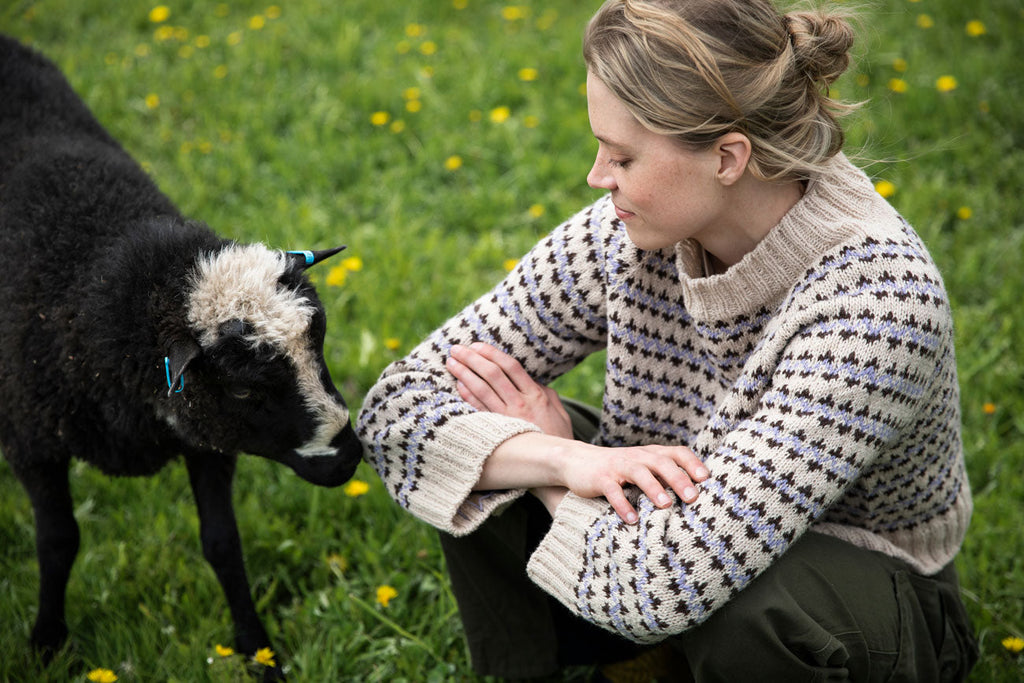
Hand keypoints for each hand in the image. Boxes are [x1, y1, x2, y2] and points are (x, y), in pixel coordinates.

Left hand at [446, 342, 572, 438]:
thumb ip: (545, 392)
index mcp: (535, 395)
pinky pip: (479, 409)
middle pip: (492, 374)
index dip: (492, 354)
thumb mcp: (559, 410)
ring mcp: (507, 418)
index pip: (510, 367)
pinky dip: (468, 395)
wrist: (554, 465)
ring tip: (451, 363)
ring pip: (482, 390)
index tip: (477, 345)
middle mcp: (520, 404)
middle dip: (472, 359)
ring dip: (465, 374)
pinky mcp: (498, 431)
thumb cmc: (557, 437)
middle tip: (456, 349)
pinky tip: (458, 385)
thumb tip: (532, 380)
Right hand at [481, 432, 709, 523]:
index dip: (692, 463)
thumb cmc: (619, 470)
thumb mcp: (643, 468)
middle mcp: (637, 457)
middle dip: (678, 479)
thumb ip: (665, 476)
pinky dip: (623, 505)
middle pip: (660, 463)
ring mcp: (618, 466)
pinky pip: (613, 491)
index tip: (706, 479)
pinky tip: (632, 520)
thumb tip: (697, 496)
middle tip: (692, 497)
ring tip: (665, 506)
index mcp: (651, 454)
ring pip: (638, 473)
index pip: (676, 452)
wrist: (578, 461)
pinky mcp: (601, 478)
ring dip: (653, 489)